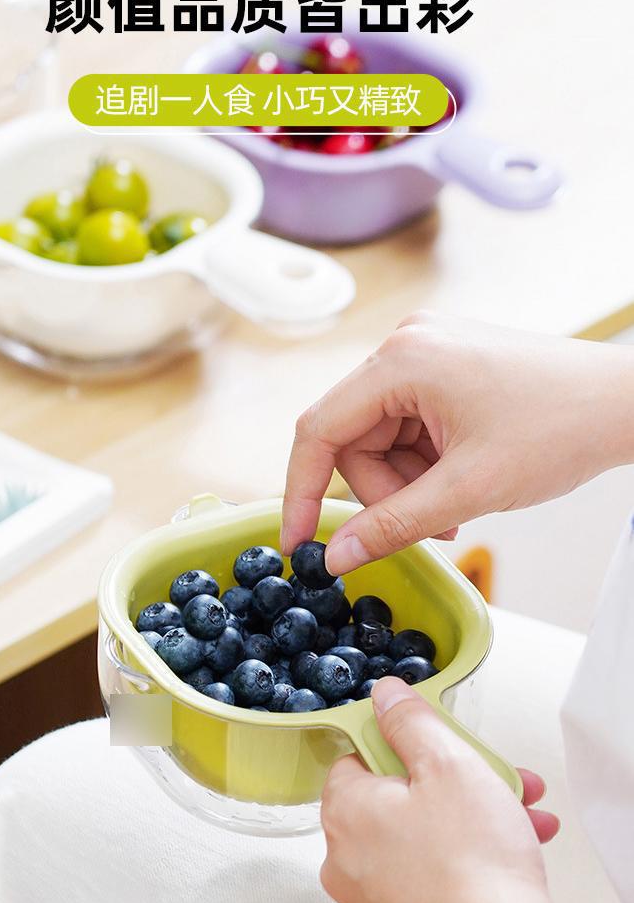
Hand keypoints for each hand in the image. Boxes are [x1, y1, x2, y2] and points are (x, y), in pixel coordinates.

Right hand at [282, 313, 633, 573]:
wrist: (623, 403)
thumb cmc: (560, 429)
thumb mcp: (468, 489)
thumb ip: (392, 525)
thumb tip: (336, 557)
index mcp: (401, 360)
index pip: (319, 429)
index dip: (302, 491)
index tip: (300, 542)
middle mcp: (404, 345)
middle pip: (352, 439)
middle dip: (383, 492)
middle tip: (429, 524)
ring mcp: (426, 351)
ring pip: (380, 438)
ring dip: (408, 482)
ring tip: (457, 505)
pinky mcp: (444, 365)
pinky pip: (407, 425)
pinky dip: (426, 463)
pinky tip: (461, 480)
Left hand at [321, 677, 633, 902]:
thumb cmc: (471, 862)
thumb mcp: (447, 764)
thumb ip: (411, 722)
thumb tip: (383, 695)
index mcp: (344, 811)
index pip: (359, 758)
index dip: (407, 747)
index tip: (445, 749)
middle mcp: (345, 860)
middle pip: (396, 800)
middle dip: (456, 784)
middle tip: (500, 782)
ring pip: (421, 841)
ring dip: (472, 821)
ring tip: (525, 818)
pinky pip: (430, 882)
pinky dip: (465, 864)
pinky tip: (511, 857)